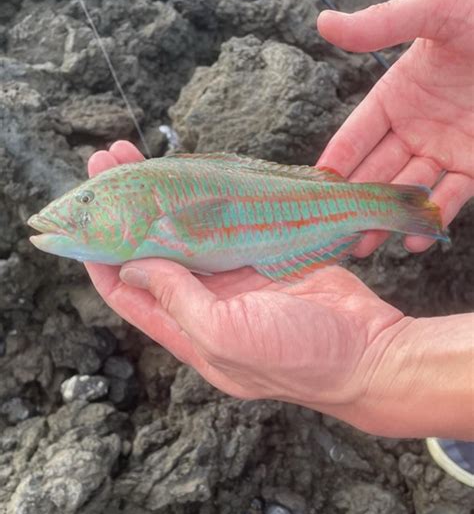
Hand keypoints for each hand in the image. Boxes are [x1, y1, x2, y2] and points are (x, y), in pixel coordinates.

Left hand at [85, 141, 406, 434]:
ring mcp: (233, 278)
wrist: (367, 350)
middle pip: (151, 254)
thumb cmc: (297, 356)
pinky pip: (222, 225)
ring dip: (160, 199)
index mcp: (187, 330)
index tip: (84, 216)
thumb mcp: (225, 337)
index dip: (100, 256)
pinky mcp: (262, 258)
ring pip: (184, 233)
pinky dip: (203, 201)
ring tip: (134, 157)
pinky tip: (187, 174)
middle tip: (106, 166)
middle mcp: (203, 303)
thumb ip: (176, 301)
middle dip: (126, 213)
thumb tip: (131, 268)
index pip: (126, 292)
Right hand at [317, 0, 473, 256]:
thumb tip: (323, 22)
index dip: (336, 162)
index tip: (315, 190)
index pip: (356, 137)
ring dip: (387, 219)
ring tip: (365, 246)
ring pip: (408, 191)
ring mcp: (445, 148)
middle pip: (377, 171)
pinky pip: (452, 196)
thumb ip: (381, 25)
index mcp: (396, 96)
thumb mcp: (435, 10)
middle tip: (332, 231)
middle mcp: (414, 128)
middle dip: (355, 202)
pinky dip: (435, 217)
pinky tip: (415, 240)